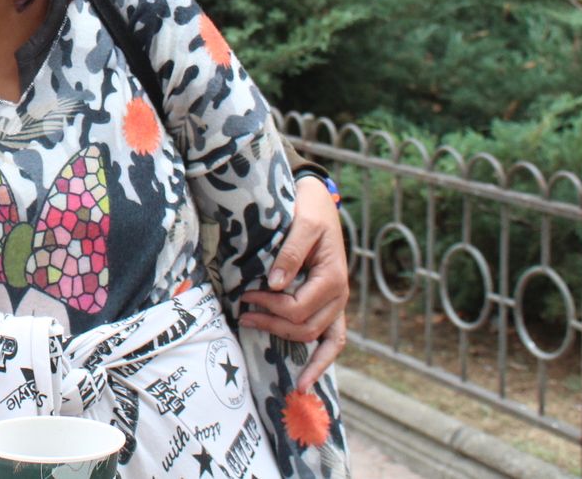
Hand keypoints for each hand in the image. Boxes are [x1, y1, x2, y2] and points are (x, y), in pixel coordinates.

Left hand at [239, 175, 348, 388]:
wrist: (321, 203)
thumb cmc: (311, 210)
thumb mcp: (302, 224)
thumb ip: (291, 253)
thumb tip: (275, 285)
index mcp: (333, 278)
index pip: (298, 308)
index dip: (269, 307)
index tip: (244, 296)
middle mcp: (339, 296)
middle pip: (304, 327)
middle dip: (271, 325)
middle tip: (242, 314)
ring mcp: (337, 304)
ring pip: (314, 336)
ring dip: (284, 338)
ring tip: (252, 329)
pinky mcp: (331, 305)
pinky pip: (332, 340)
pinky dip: (321, 360)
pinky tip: (305, 379)